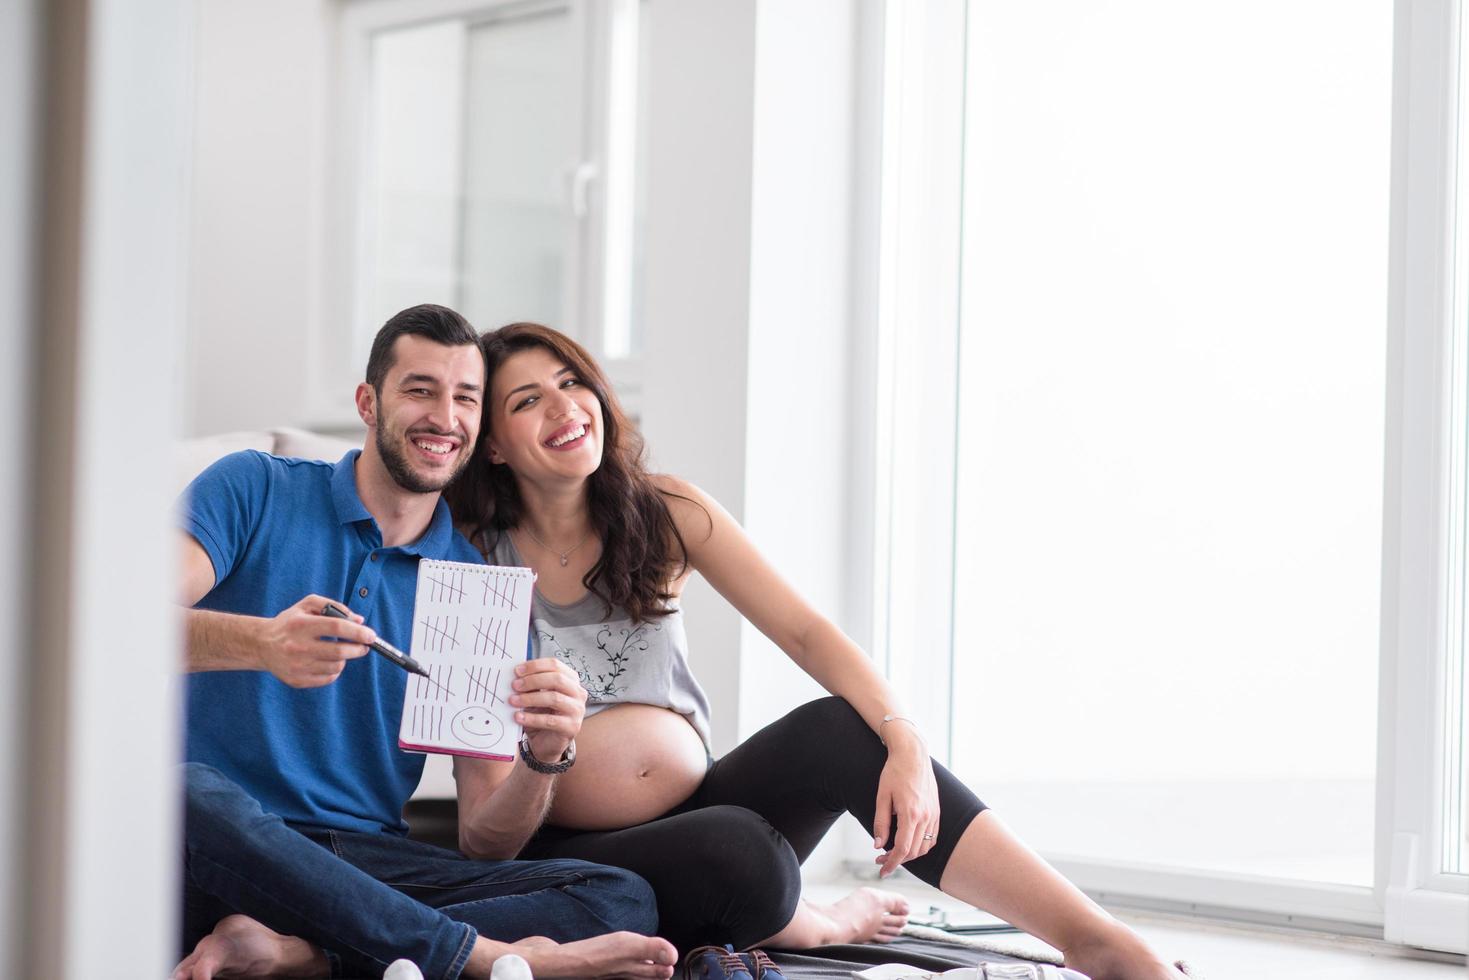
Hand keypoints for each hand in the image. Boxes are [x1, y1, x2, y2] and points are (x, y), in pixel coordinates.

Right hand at [258, 595, 374, 687]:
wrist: (261, 645)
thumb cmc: (290, 622)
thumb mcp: (307, 605)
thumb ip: (334, 607)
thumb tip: (359, 620)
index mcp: (300, 624)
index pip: (336, 627)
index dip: (357, 631)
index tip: (371, 635)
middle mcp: (297, 646)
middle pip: (339, 651)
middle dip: (359, 649)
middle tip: (364, 645)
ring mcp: (296, 666)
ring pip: (336, 666)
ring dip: (345, 659)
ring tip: (341, 651)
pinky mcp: (296, 680)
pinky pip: (327, 678)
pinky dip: (334, 670)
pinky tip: (329, 661)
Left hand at [511, 658, 587, 762]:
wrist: (548, 742)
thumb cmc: (542, 714)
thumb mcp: (537, 696)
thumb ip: (531, 685)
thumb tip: (515, 676)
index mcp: (570, 680)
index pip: (555, 665)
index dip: (535, 666)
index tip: (517, 671)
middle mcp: (578, 693)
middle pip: (557, 679)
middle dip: (533, 681)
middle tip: (515, 685)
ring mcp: (577, 710)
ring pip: (554, 698)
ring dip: (530, 698)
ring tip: (513, 701)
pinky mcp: (571, 727)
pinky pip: (550, 720)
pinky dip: (531, 718)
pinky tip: (518, 717)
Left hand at [872, 727, 940, 876]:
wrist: (913, 754)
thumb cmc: (894, 772)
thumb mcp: (881, 796)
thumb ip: (881, 822)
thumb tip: (878, 846)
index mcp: (910, 814)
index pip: (902, 849)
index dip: (891, 863)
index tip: (882, 870)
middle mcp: (926, 817)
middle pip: (914, 851)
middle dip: (897, 861)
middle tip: (881, 861)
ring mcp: (933, 815)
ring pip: (924, 847)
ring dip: (910, 855)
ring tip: (894, 853)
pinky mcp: (937, 811)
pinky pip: (932, 837)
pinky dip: (921, 846)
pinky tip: (909, 843)